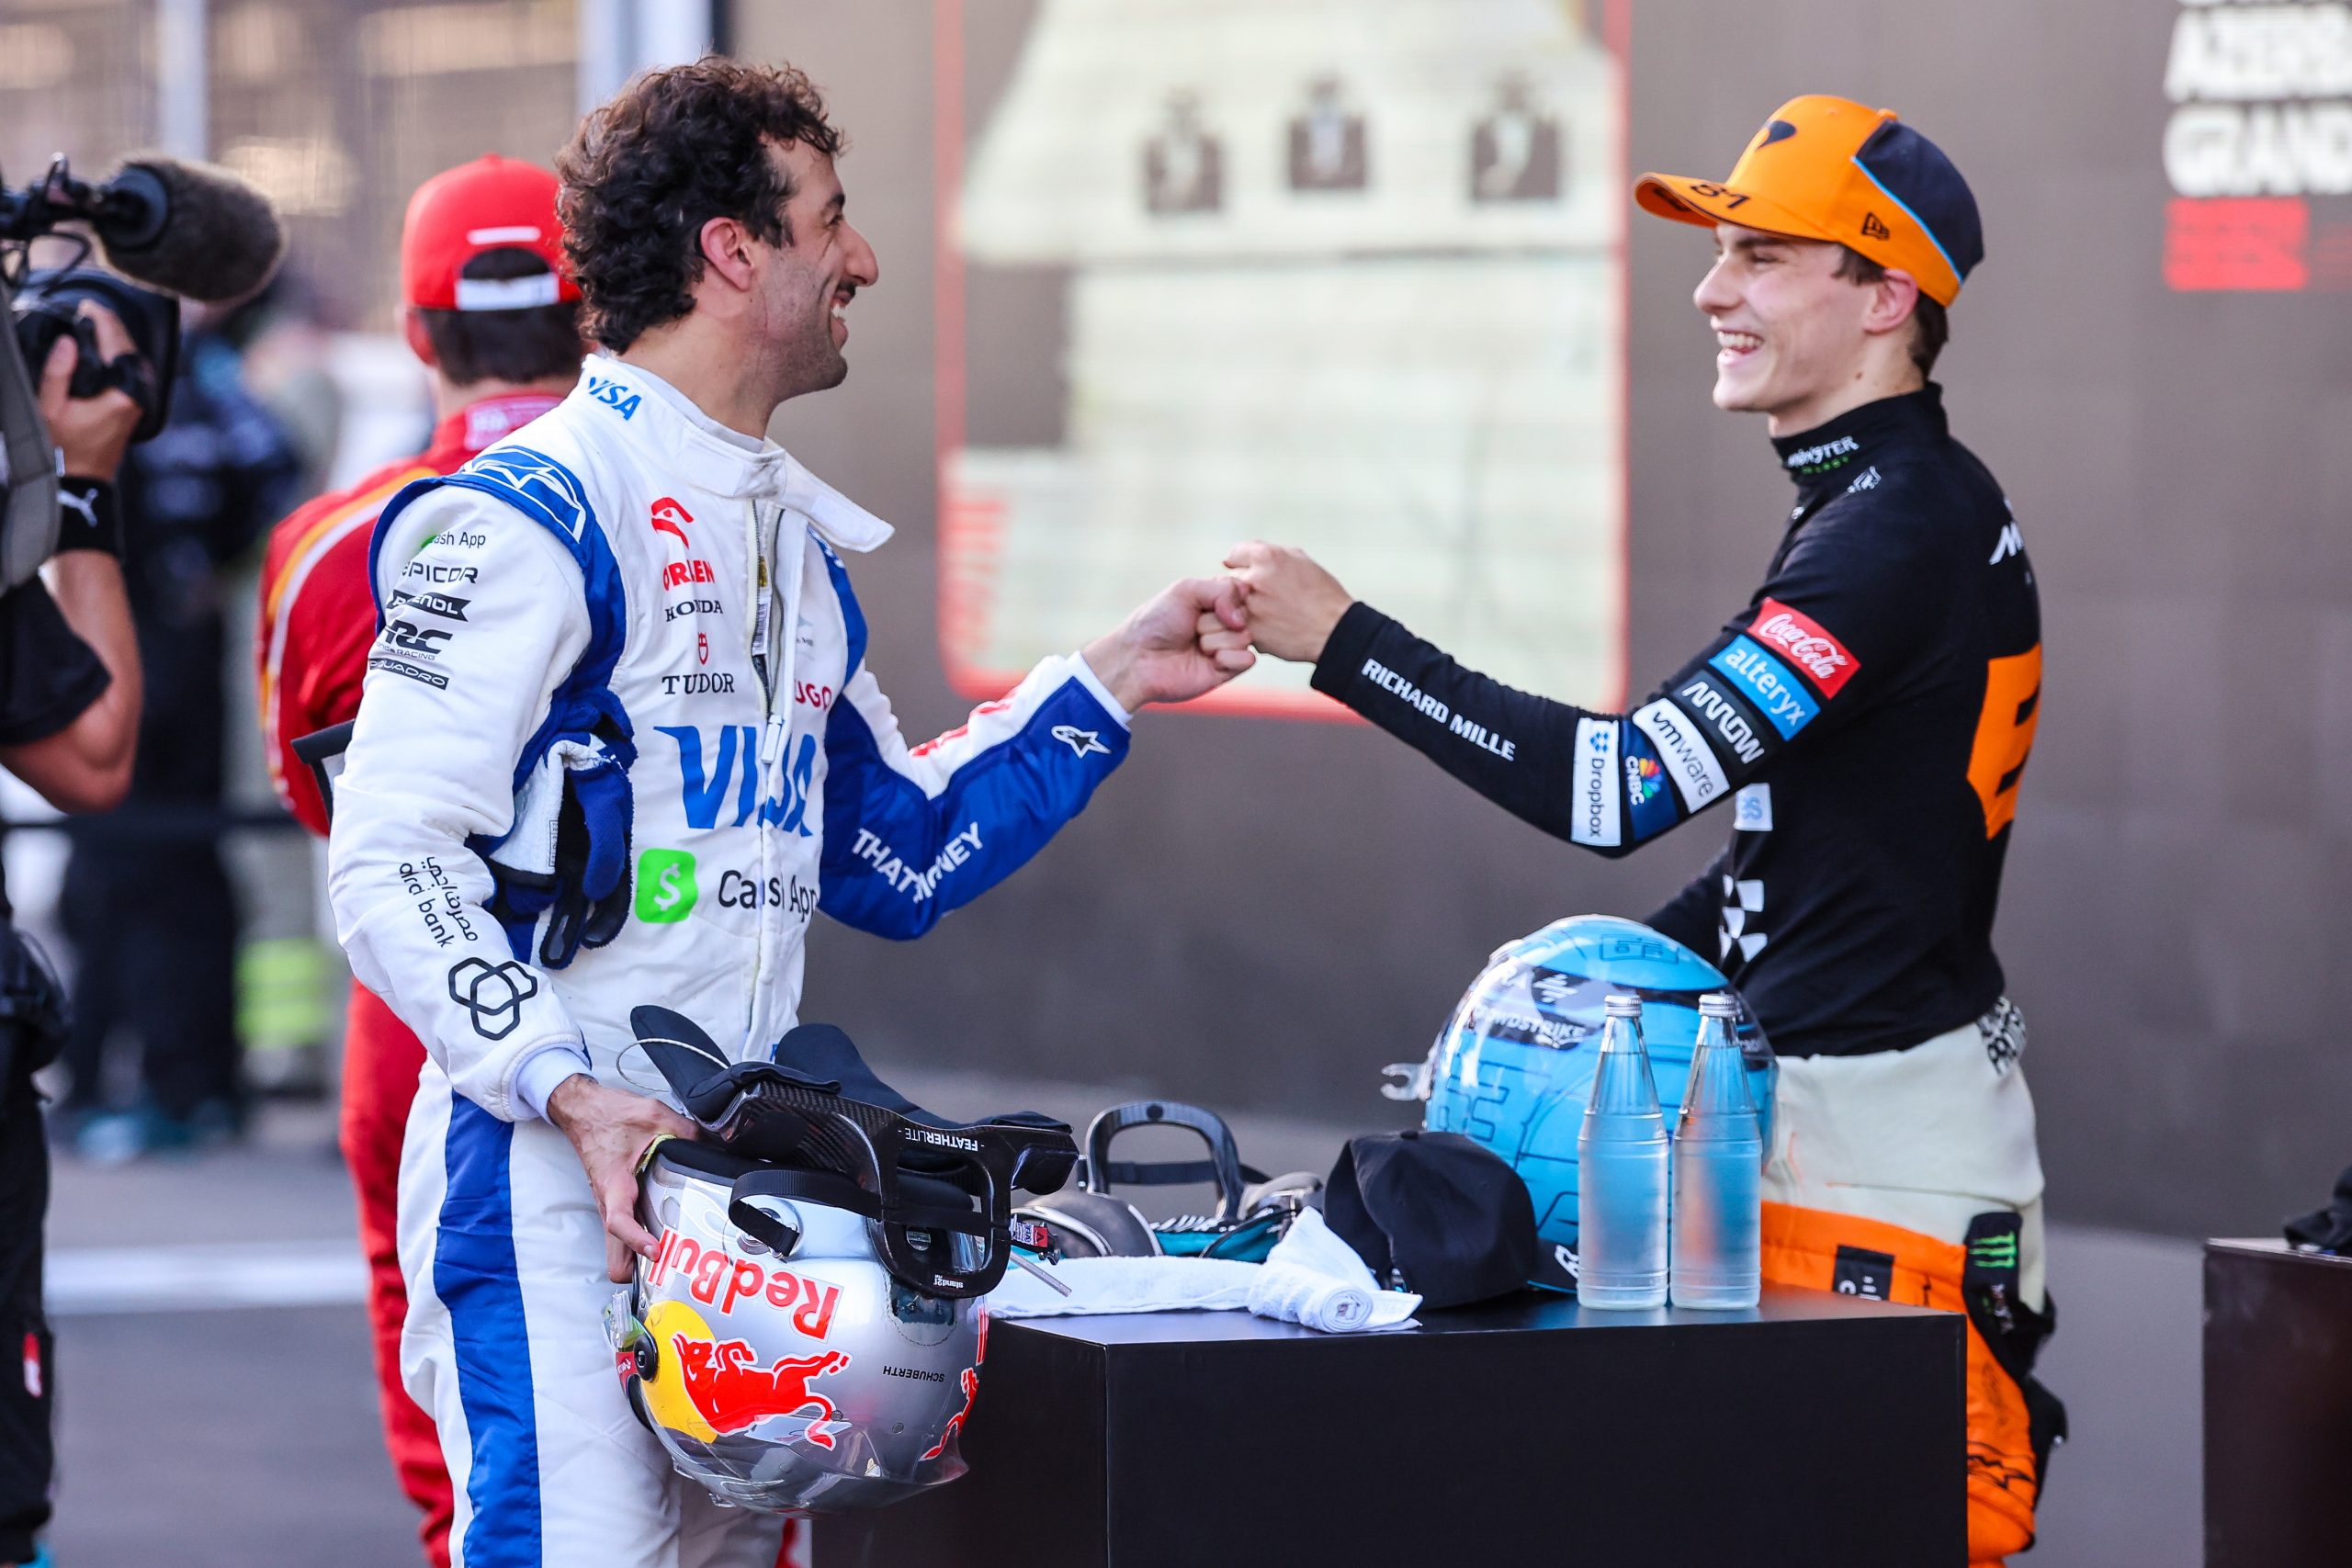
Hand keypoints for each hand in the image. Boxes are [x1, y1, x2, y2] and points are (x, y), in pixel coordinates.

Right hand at [37, 303, 142, 481]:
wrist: (80, 476)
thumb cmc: (64, 447)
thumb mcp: (50, 408)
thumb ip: (58, 372)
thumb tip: (68, 341)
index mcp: (123, 394)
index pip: (118, 345)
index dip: (103, 320)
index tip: (88, 306)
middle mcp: (138, 395)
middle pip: (129, 349)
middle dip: (110, 325)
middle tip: (89, 309)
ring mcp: (138, 400)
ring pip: (131, 359)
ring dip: (114, 339)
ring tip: (93, 322)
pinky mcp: (134, 404)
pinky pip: (129, 371)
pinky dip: (116, 355)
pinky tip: (101, 347)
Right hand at [544, 1074, 695, 1281]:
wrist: (583, 1110)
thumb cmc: (608, 1114)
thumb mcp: (653, 1115)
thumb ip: (687, 1132)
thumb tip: (717, 1144)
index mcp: (615, 1184)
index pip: (619, 1222)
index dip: (636, 1242)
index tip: (656, 1251)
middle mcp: (609, 1202)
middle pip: (614, 1255)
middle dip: (637, 1270)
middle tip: (672, 1271)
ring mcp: (610, 1206)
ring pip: (619, 1248)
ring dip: (639, 1259)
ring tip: (676, 1259)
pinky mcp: (614, 1203)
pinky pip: (625, 1233)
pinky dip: (639, 1242)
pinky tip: (666, 1233)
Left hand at [1082, 575, 1252, 709]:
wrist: (1139, 658)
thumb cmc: (1157, 621)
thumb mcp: (1186, 589)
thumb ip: (1222, 589)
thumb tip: (1242, 619)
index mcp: (1217, 600)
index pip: (1242, 590)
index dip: (1226, 596)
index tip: (1202, 603)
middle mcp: (1225, 623)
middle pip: (1244, 614)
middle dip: (1214, 619)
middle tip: (1191, 627)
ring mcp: (1227, 646)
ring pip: (1244, 637)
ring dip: (1214, 639)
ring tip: (1195, 645)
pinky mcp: (1228, 670)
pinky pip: (1247, 660)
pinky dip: (1227, 658)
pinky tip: (1208, 661)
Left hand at [1222, 541, 1352, 663]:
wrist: (1335, 630)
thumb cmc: (1321, 593)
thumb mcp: (1299, 559)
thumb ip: (1265, 553)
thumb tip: (1233, 558)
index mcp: (1266, 556)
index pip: (1233, 555)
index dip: (1242, 565)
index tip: (1252, 575)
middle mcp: (1254, 579)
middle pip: (1228, 581)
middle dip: (1239, 588)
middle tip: (1261, 598)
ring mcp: (1250, 607)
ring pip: (1227, 606)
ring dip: (1238, 609)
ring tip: (1264, 614)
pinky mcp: (1250, 632)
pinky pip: (1237, 627)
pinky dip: (1248, 628)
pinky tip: (1270, 628)